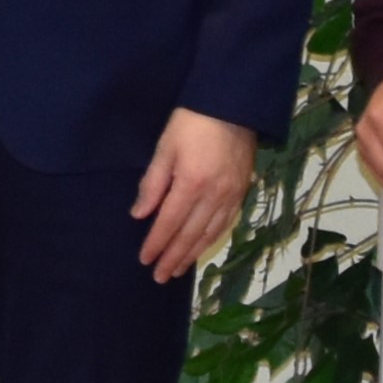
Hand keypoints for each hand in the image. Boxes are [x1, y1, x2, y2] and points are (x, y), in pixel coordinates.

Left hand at [132, 109, 261, 283]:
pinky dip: (212, 239)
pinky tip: (203, 246)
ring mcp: (231, 195)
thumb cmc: (192, 122)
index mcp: (191, 184)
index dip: (156, 243)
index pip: (169, 223)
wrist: (234, 105)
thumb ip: (153, 183)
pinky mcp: (242, 191)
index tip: (145, 260)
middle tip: (159, 276)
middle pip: (190, 235)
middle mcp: (213, 196)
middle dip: (173, 257)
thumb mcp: (166, 147)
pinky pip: (226, 223)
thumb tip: (139, 214)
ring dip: (192, 254)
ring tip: (178, 269)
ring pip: (210, 234)